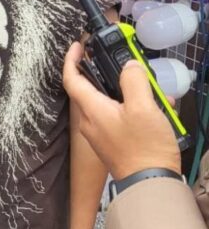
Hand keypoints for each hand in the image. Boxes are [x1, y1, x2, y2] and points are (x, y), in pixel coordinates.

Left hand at [63, 43, 181, 180]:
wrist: (150, 183)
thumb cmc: (144, 149)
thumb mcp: (142, 107)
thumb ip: (133, 81)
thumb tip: (129, 67)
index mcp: (92, 110)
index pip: (71, 79)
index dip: (71, 59)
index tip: (78, 45)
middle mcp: (91, 122)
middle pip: (92, 88)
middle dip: (109, 73)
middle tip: (125, 63)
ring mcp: (101, 133)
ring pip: (110, 102)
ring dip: (129, 91)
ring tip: (151, 89)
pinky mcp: (113, 142)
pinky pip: (120, 116)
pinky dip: (135, 108)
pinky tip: (157, 108)